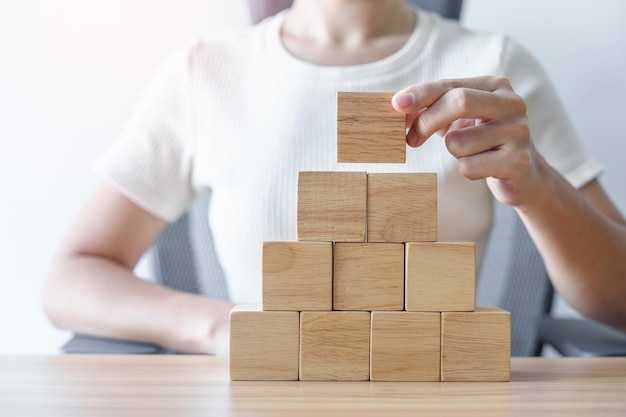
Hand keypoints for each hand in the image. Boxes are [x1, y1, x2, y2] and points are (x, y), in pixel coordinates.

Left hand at [392, 76, 547, 207]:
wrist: (524, 173)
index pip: (450, 85)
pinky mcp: (518, 162)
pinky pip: (468, 167)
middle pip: (459, 102)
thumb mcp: (460, 118)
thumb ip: (434, 106)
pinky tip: (484, 168)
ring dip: (453, 153)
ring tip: (472, 154)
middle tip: (412, 138)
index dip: (421, 95)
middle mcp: (512, 103)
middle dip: (427, 121)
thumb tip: (399, 105)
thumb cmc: (483, 141)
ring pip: (457, 142)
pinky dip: (467, 170)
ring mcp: (518, 132)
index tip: (396, 105)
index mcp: (496, 86)